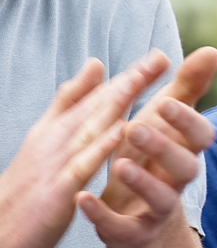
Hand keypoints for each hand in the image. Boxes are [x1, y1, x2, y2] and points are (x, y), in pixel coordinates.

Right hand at [0, 52, 170, 247]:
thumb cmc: (24, 190)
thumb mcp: (44, 143)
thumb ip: (70, 105)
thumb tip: (95, 65)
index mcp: (54, 131)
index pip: (94, 98)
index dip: (126, 76)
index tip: (158, 56)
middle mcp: (53, 141)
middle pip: (96, 105)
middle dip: (129, 80)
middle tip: (161, 57)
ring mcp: (54, 165)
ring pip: (89, 127)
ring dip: (116, 103)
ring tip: (143, 80)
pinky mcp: (55, 192)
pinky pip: (80, 166)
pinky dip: (99, 146)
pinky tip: (121, 130)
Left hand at [81, 47, 216, 247]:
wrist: (137, 218)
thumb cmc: (151, 158)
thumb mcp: (164, 123)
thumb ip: (186, 88)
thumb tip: (212, 51)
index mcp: (185, 151)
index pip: (201, 136)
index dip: (187, 121)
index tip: (165, 102)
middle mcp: (178, 180)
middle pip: (186, 167)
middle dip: (163, 147)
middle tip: (134, 128)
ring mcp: (157, 209)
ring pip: (163, 199)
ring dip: (142, 182)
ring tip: (118, 165)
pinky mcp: (133, 233)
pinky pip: (122, 228)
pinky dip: (102, 216)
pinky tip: (81, 198)